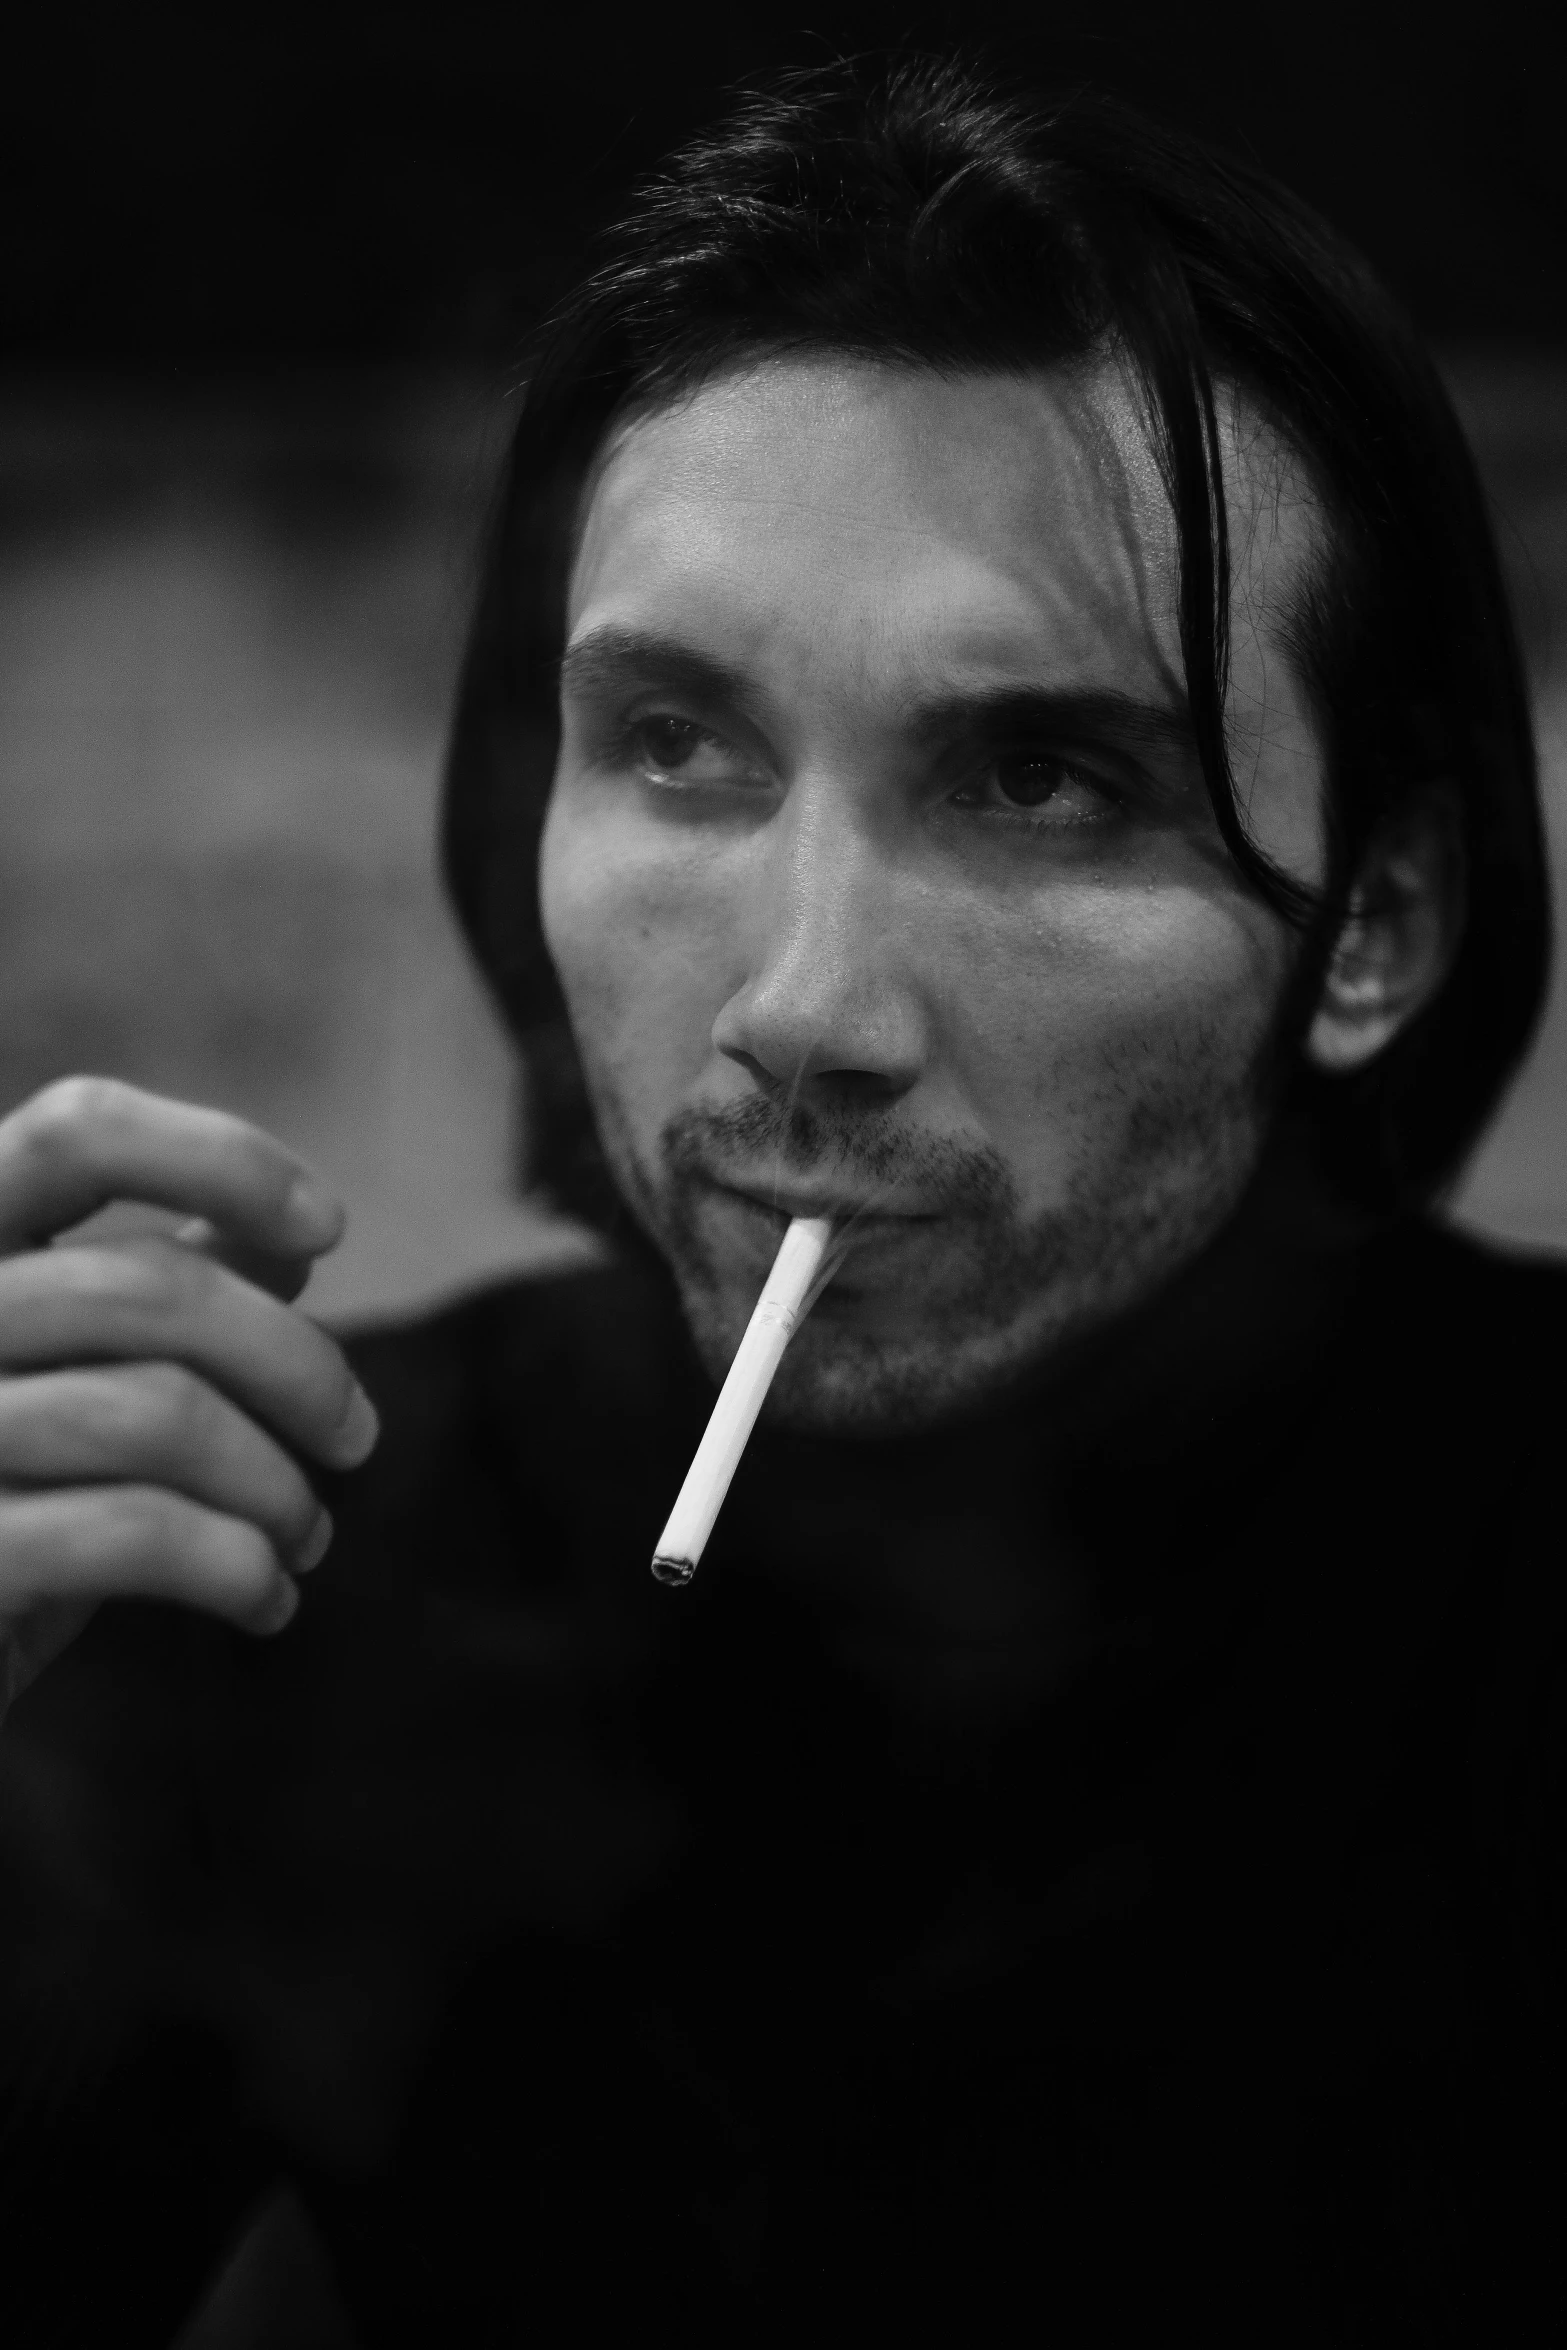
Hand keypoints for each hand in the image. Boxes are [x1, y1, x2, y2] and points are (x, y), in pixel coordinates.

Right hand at [0, 1078, 378, 1719]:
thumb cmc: (1, 1501)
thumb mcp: (70, 1383)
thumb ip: (156, 1298)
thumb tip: (291, 1237)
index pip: (78, 1132)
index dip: (219, 1159)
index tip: (330, 1224)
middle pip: (152, 1286)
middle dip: (296, 1365)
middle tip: (355, 1438)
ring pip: (156, 1414)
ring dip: (273, 1483)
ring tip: (305, 1536)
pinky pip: (131, 1532)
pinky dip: (234, 1564)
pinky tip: (265, 1598)